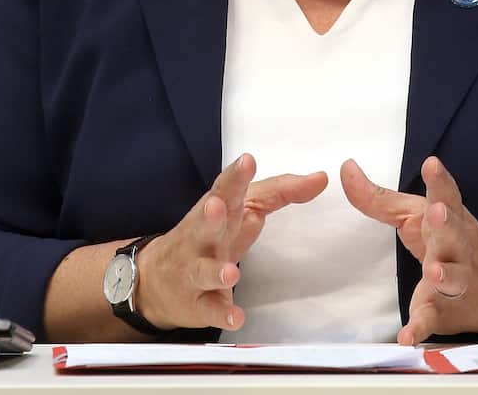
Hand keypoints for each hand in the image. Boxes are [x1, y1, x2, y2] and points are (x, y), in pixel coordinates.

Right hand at [135, 153, 326, 331]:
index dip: (235, 176)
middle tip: (217, 206)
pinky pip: (210, 310)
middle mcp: (201, 238)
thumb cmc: (211, 235)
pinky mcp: (198, 304)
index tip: (247, 161)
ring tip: (231, 272)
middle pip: (204, 225)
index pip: (224, 189)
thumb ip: (280, 191)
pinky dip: (222, 314)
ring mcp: (195, 272)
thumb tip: (320, 178)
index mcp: (217, 211)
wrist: (157, 280)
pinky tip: (236, 316)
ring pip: (203, 271)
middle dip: (210, 216)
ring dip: (216, 271)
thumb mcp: (242, 208)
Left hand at [341, 155, 477, 344]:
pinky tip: (407, 336)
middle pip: (454, 233)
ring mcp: (456, 280)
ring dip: (445, 274)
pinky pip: (433, 319)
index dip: (440, 180)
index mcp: (448, 218)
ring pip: (453, 277)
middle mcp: (457, 246)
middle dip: (447, 223)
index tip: (432, 164)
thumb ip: (377, 196)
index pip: (446, 195)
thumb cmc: (448, 240)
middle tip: (438, 212)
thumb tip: (345, 168)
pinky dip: (420, 328)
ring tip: (434, 272)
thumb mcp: (415, 213)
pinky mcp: (446, 311)